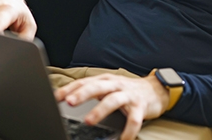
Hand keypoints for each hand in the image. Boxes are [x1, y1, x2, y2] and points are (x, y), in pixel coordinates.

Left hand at [54, 73, 169, 139]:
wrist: (155, 89)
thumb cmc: (126, 90)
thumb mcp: (108, 87)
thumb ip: (90, 91)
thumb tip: (67, 99)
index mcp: (105, 80)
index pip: (84, 82)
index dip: (70, 89)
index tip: (56, 97)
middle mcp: (116, 85)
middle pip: (97, 87)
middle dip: (83, 94)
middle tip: (70, 102)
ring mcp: (128, 95)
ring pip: (112, 100)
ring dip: (100, 110)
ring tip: (88, 121)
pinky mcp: (140, 107)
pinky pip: (134, 120)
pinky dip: (128, 131)